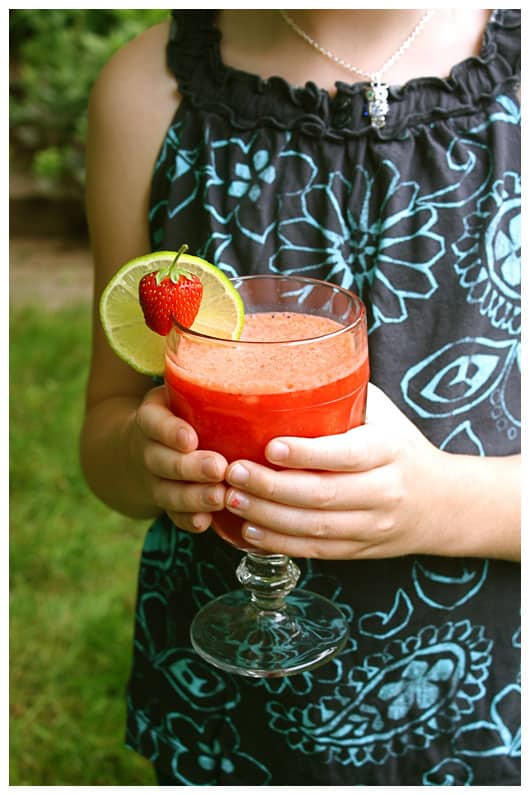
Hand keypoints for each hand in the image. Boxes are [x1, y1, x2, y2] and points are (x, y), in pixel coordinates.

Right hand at [130, 385, 227, 531]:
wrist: (138, 450)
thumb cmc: (179, 412)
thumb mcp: (180, 389)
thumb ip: (207, 374)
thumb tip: (258, 340)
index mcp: (152, 417)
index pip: (153, 422)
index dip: (169, 431)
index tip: (189, 438)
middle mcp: (149, 450)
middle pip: (163, 461)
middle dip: (191, 467)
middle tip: (219, 468)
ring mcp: (156, 480)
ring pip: (169, 492)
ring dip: (194, 497)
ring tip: (221, 497)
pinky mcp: (167, 504)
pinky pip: (175, 516)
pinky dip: (190, 520)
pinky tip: (208, 523)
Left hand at [224, 384, 444, 558]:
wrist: (442, 502)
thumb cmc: (400, 447)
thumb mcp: (384, 415)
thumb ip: (345, 396)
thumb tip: (291, 364)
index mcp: (389, 451)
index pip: (346, 454)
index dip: (307, 454)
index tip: (270, 446)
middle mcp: (383, 491)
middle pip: (323, 495)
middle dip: (272, 486)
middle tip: (234, 472)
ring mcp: (372, 526)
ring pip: (315, 528)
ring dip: (268, 517)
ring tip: (233, 499)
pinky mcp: (359, 550)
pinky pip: (316, 552)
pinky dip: (280, 543)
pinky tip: (250, 530)